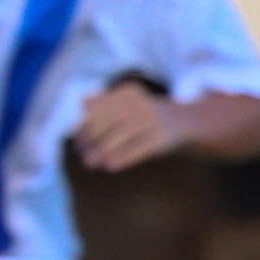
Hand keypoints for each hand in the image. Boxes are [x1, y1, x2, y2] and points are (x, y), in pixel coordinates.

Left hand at [68, 83, 186, 173]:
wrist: (184, 120)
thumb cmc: (144, 116)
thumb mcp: (125, 106)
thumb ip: (102, 111)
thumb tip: (75, 125)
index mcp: (126, 93)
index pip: (99, 107)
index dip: (84, 124)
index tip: (77, 139)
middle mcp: (140, 102)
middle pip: (108, 120)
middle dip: (91, 138)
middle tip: (82, 152)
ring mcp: (152, 119)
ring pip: (121, 134)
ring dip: (102, 150)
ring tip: (89, 162)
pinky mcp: (161, 137)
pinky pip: (138, 148)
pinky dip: (122, 157)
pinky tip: (109, 166)